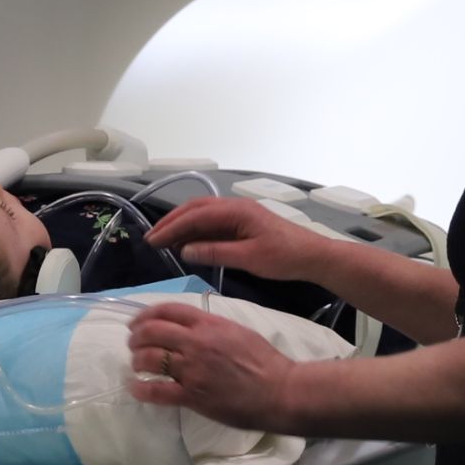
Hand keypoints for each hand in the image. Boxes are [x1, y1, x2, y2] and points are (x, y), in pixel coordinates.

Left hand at [124, 300, 306, 432]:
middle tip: (133, 343)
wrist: (279, 390)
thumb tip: (190, 327)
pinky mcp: (192, 395)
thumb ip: (211, 326)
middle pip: (152, 331)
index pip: (168, 310)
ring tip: (136, 364)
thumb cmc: (264, 360)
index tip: (137, 321)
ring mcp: (192, 369)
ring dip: (136, 360)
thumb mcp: (237, 331)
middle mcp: (196, 342)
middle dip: (136, 336)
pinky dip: (141, 388)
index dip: (146, 314)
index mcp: (209, 323)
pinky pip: (157, 390)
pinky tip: (136, 387)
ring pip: (149, 358)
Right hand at [146, 196, 324, 283]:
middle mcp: (234, 206)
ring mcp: (238, 214)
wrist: (312, 256)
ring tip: (163, 242)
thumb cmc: (284, 257)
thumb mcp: (249, 258)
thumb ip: (216, 252)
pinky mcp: (242, 224)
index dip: (172, 227)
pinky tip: (186, 245)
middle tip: (151, 240)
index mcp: (236, 210)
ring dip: (182, 226)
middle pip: (195, 209)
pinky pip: (212, 224)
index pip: (195, 215)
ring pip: (202, 215)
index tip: (153, 241)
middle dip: (171, 223)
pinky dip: (195, 232)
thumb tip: (185, 250)